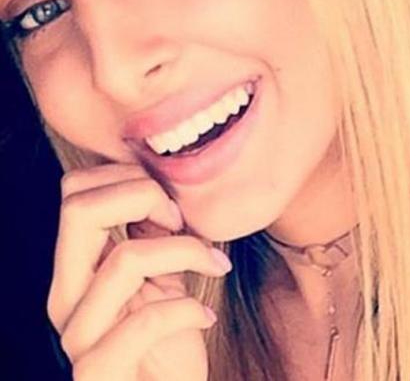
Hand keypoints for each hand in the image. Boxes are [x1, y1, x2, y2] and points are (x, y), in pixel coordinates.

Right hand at [47, 163, 231, 380]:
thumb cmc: (169, 338)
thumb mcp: (162, 275)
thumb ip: (151, 234)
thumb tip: (163, 185)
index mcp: (77, 267)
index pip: (75, 190)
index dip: (129, 180)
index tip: (173, 207)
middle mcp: (65, 296)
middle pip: (79, 208)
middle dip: (145, 197)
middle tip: (184, 223)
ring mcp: (78, 336)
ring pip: (125, 259)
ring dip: (186, 251)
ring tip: (213, 264)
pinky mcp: (98, 374)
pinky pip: (143, 323)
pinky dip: (186, 310)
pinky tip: (204, 317)